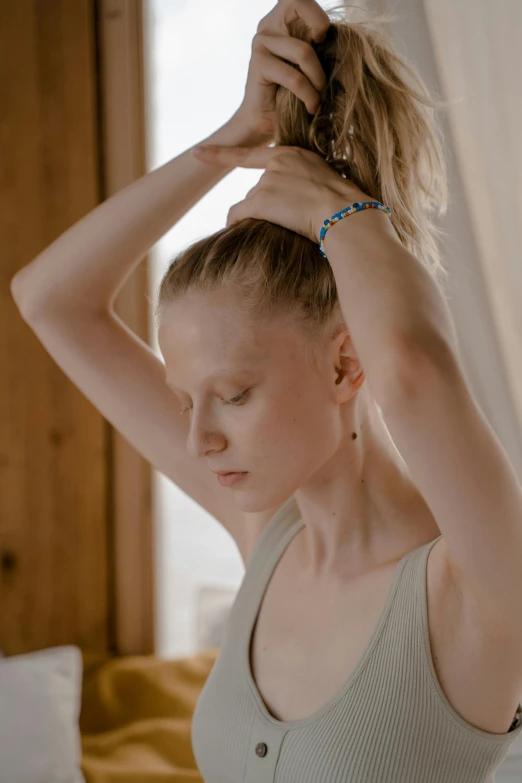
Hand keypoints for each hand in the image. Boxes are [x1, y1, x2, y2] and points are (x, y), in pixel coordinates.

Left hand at [192, 143, 372, 244]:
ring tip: (292, 223)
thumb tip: (291, 201)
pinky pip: (238, 214)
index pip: (251, 154)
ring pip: (251, 204)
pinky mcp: (262, 200)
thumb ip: (304, 182)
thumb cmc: (344, 207)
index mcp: (293, 154)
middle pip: (257, 189)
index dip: (221, 154)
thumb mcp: (326, 183)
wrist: (346, 214)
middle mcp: (277, 163)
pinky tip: (244, 230)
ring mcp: (268, 181)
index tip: (198, 153)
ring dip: (263, 217)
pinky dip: (238, 223)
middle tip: (295, 217)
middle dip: (268, 206)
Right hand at [233, 0, 330, 143]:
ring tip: (321, 99)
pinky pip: (294, 77)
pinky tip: (312, 107)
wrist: (263, 122)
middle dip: (321, 27)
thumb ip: (319, 46)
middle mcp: (269, 25)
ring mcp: (261, 42)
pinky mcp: (258, 64)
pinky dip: (308, 95)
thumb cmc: (292, 95)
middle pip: (298, 2)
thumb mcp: (310, 65)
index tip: (323, 41)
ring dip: (319, 80)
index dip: (319, 15)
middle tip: (324, 60)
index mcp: (282, 19)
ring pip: (304, 51)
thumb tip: (344, 39)